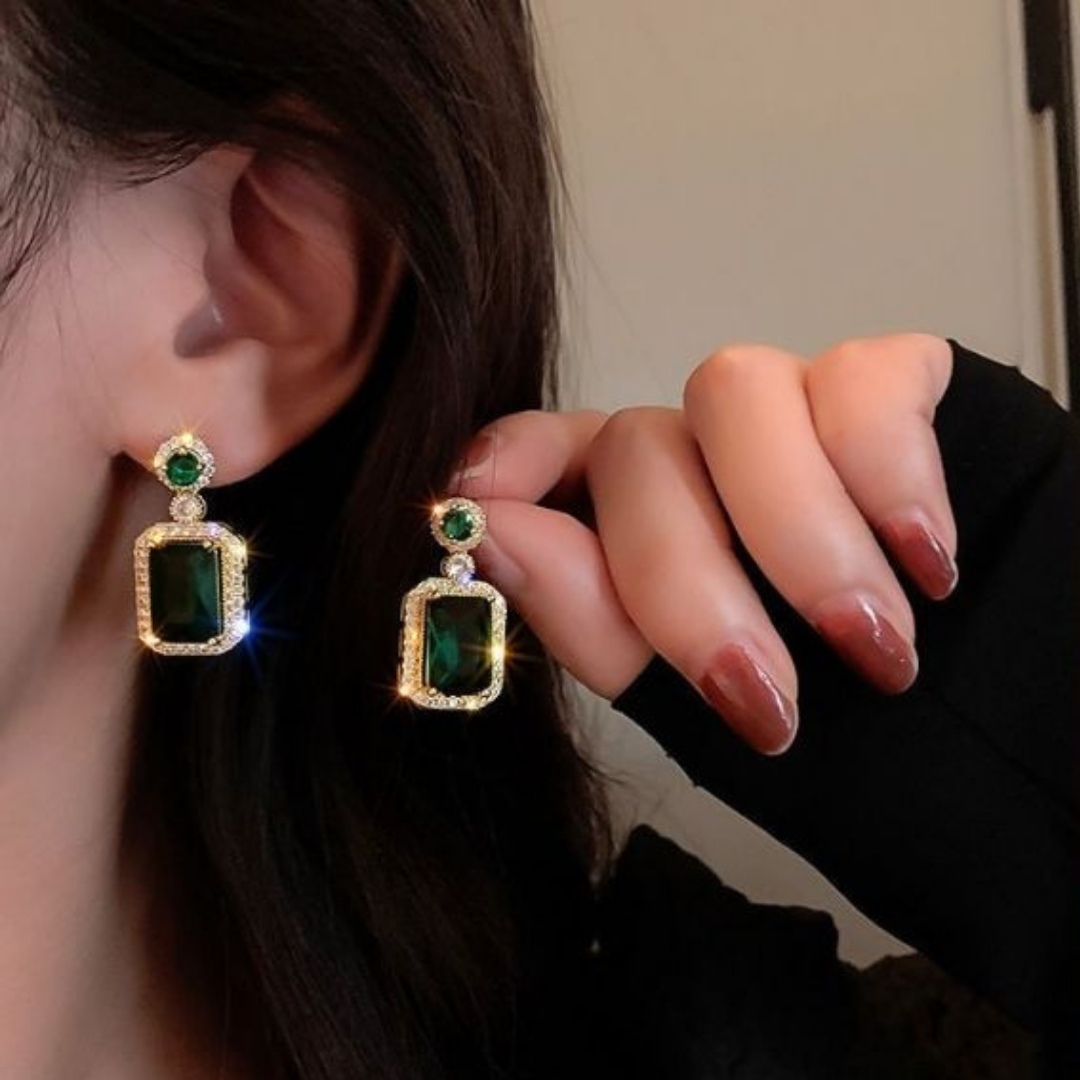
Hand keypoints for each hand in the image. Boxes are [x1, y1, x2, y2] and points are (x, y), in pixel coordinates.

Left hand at [452, 333, 957, 754]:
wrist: (1017, 749)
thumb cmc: (856, 739)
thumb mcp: (705, 709)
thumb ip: (593, 623)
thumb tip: (483, 533)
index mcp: (644, 527)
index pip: (548, 454)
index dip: (510, 461)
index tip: (481, 502)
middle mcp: (707, 458)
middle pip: (638, 445)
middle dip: (685, 578)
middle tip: (764, 695)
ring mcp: (801, 414)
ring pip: (735, 389)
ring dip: (793, 532)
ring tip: (870, 642)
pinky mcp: (900, 384)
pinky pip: (861, 379)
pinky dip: (889, 482)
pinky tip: (930, 566)